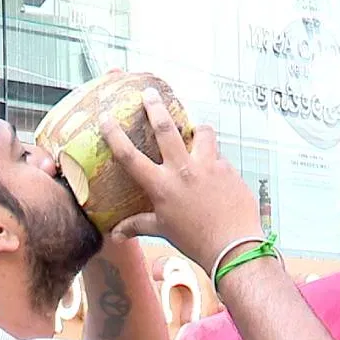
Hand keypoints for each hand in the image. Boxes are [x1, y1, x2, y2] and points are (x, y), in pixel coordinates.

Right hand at [98, 89, 262, 269]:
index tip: (105, 117)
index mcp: (162, 186)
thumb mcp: (163, 230)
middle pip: (166, 128)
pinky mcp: (229, 170)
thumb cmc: (195, 240)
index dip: (114, 135)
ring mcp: (209, 167)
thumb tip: (116, 234)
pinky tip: (217, 171)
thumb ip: (138, 225)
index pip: (130, 156)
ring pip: (202, 133)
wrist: (234, 246)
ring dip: (198, 129)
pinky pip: (220, 158)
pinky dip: (216, 161)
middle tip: (150, 93)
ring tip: (197, 130)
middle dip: (155, 107)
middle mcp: (183, 171)